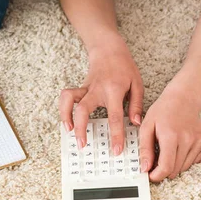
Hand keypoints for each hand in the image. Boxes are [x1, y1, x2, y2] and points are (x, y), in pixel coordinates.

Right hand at [59, 34, 143, 155]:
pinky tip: (67, 120)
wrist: (108, 49)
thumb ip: (135, 105)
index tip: (116, 150)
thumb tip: (134, 124)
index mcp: (113, 91)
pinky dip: (63, 108)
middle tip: (82, 145)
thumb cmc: (125, 67)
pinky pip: (67, 97)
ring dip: (65, 115)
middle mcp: (96, 89)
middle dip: (81, 128)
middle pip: (83, 110)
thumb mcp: (137, 84)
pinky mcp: (80, 87)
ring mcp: (85, 88)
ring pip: (68, 100)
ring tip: (69, 131)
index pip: (114, 117)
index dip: (115, 135)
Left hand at [139, 84, 200, 180]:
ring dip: (174, 165)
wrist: (182, 99)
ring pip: (185, 167)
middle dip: (163, 170)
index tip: (151, 176)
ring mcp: (199, 141)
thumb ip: (145, 149)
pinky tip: (178, 147)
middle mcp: (187, 140)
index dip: (157, 175)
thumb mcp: (146, 127)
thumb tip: (144, 168)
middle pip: (175, 169)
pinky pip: (194, 161)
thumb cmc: (162, 111)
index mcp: (171, 136)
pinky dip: (184, 159)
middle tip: (155, 161)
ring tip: (166, 151)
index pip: (166, 166)